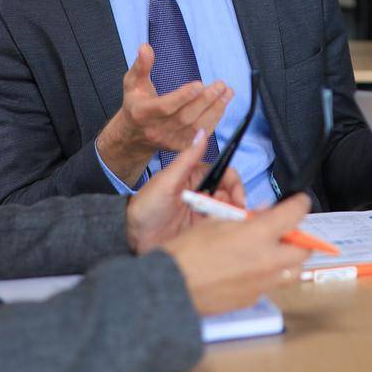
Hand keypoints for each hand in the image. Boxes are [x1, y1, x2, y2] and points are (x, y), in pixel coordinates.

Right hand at [96, 43, 232, 183]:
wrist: (134, 136)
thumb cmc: (135, 104)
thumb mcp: (132, 83)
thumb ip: (141, 66)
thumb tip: (145, 47)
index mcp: (142, 113)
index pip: (164, 107)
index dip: (182, 97)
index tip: (199, 84)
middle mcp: (155, 130)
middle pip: (184, 117)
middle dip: (205, 101)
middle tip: (220, 85)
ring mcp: (169, 140)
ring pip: (196, 127)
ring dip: (214, 109)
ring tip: (227, 92)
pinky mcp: (180, 146)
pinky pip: (200, 134)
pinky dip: (214, 119)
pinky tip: (222, 104)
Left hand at [125, 129, 247, 253]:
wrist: (133, 238)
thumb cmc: (145, 207)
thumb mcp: (167, 181)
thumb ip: (187, 158)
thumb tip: (202, 132)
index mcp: (195, 176)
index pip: (225, 175)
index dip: (235, 185)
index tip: (238, 199)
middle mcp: (202, 192)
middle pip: (231, 194)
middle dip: (236, 203)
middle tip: (233, 216)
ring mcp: (202, 212)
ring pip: (228, 211)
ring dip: (231, 217)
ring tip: (220, 225)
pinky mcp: (201, 229)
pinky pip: (220, 226)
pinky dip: (225, 227)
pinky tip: (218, 233)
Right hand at [162, 194, 312, 315]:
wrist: (171, 286)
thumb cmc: (188, 250)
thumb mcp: (216, 222)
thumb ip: (245, 218)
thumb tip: (263, 214)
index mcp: (258, 235)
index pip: (295, 215)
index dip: (300, 204)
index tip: (299, 202)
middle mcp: (267, 260)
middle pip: (304, 250)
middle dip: (300, 238)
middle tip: (287, 231)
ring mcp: (262, 283)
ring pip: (292, 272)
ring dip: (289, 259)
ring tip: (273, 252)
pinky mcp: (253, 298)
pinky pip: (271, 284)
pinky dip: (268, 274)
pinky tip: (250, 270)